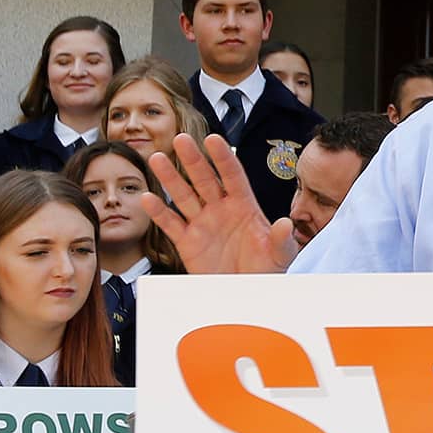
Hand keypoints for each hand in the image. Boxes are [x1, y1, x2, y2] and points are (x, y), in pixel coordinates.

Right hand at [140, 133, 299, 273]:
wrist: (246, 292)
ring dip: (170, 178)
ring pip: (183, 195)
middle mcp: (221, 209)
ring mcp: (202, 223)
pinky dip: (158, 212)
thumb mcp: (280, 255)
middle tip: (181, 139)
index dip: (222, 157)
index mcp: (244, 206)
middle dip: (193, 160)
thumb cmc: (266, 270)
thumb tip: (285, 224)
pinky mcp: (187, 242)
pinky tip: (148, 198)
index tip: (213, 139)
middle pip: (204, 179)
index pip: (232, 175)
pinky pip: (171, 224)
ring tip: (157, 158)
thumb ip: (282, 239)